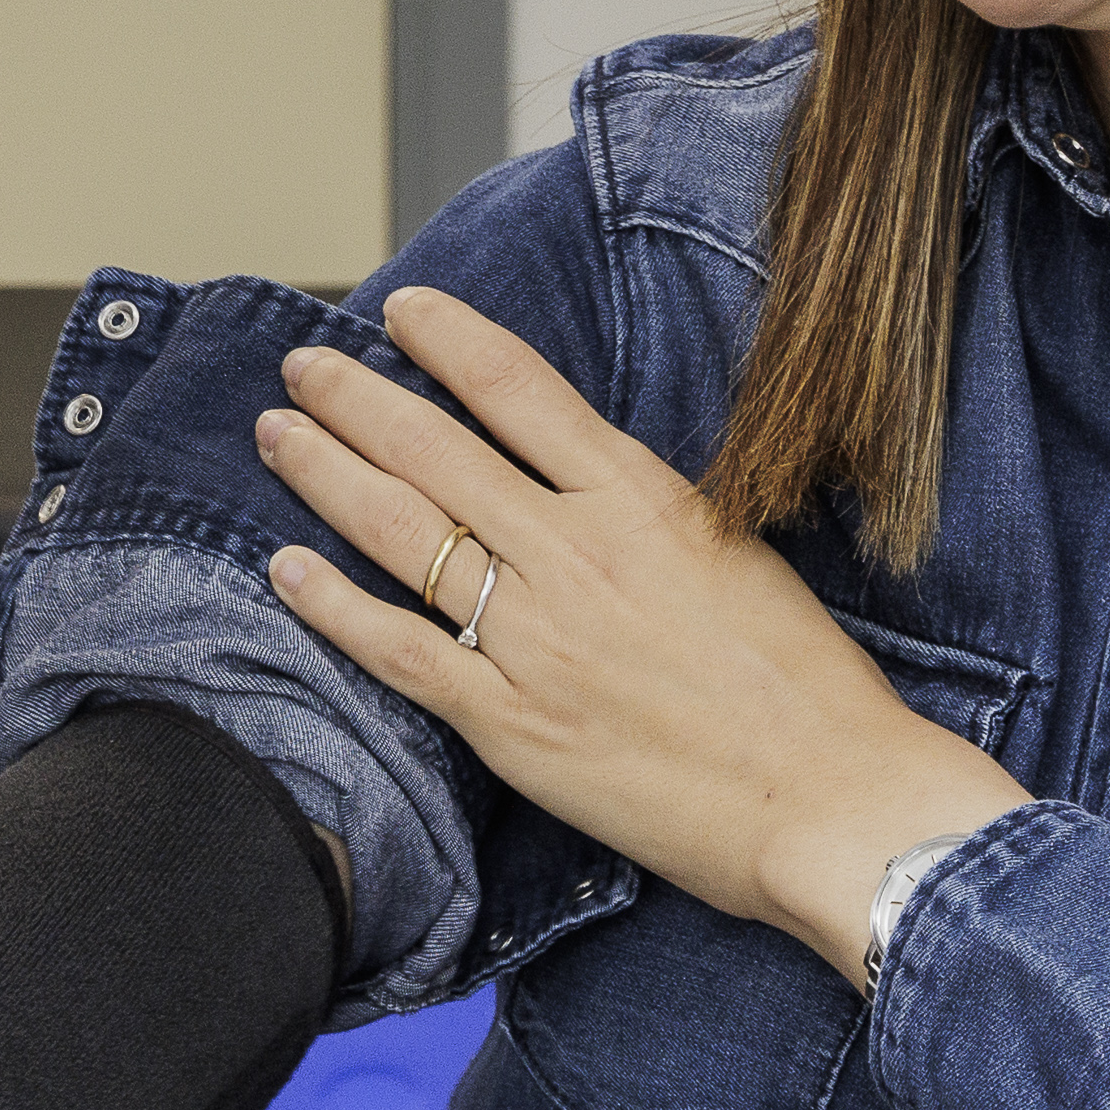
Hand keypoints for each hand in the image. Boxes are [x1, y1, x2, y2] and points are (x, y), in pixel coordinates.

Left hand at [255, 286, 1030, 982]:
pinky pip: (397, 649)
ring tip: (279, 435)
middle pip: (435, 448)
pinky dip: (332, 605)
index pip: (517, 388)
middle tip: (303, 368)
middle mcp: (575, 553)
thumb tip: (583, 475)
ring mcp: (534, 636)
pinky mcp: (509, 722)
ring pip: (400, 531)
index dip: (447, 337)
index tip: (401, 310)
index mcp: (641, 500)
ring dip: (327, 473)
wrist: (830, 799)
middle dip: (356, 398)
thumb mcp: (736, 553)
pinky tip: (286, 568)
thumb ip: (648, 510)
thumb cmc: (805, 685)